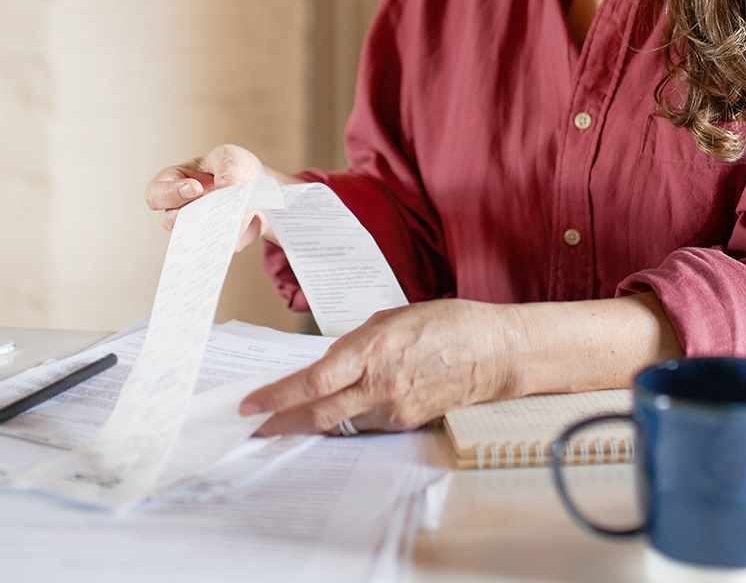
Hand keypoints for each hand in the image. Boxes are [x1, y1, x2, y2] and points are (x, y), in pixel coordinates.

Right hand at [143, 143, 287, 250]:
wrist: (258, 186)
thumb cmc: (234, 167)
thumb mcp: (232, 156)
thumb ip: (228, 167)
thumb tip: (226, 186)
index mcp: (174, 181)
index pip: (155, 193)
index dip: (170, 194)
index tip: (195, 189)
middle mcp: (179, 208)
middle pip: (169, 221)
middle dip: (194, 214)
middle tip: (219, 205)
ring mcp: (196, 228)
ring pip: (195, 237)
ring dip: (217, 226)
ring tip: (240, 213)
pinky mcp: (217, 241)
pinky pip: (221, 245)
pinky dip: (236, 234)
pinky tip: (251, 220)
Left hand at [239, 300, 518, 434]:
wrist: (493, 352)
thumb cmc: (447, 324)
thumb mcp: (393, 317)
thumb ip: (357, 343)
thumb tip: (327, 363)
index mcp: (376, 348)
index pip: (314, 381)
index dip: (278, 396)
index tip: (251, 403)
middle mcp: (381, 383)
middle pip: (318, 412)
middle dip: (280, 421)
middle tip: (253, 426)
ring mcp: (394, 408)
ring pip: (337, 423)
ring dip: (306, 423)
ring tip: (281, 421)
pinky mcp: (405, 422)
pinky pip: (362, 425)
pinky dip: (339, 422)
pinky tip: (327, 417)